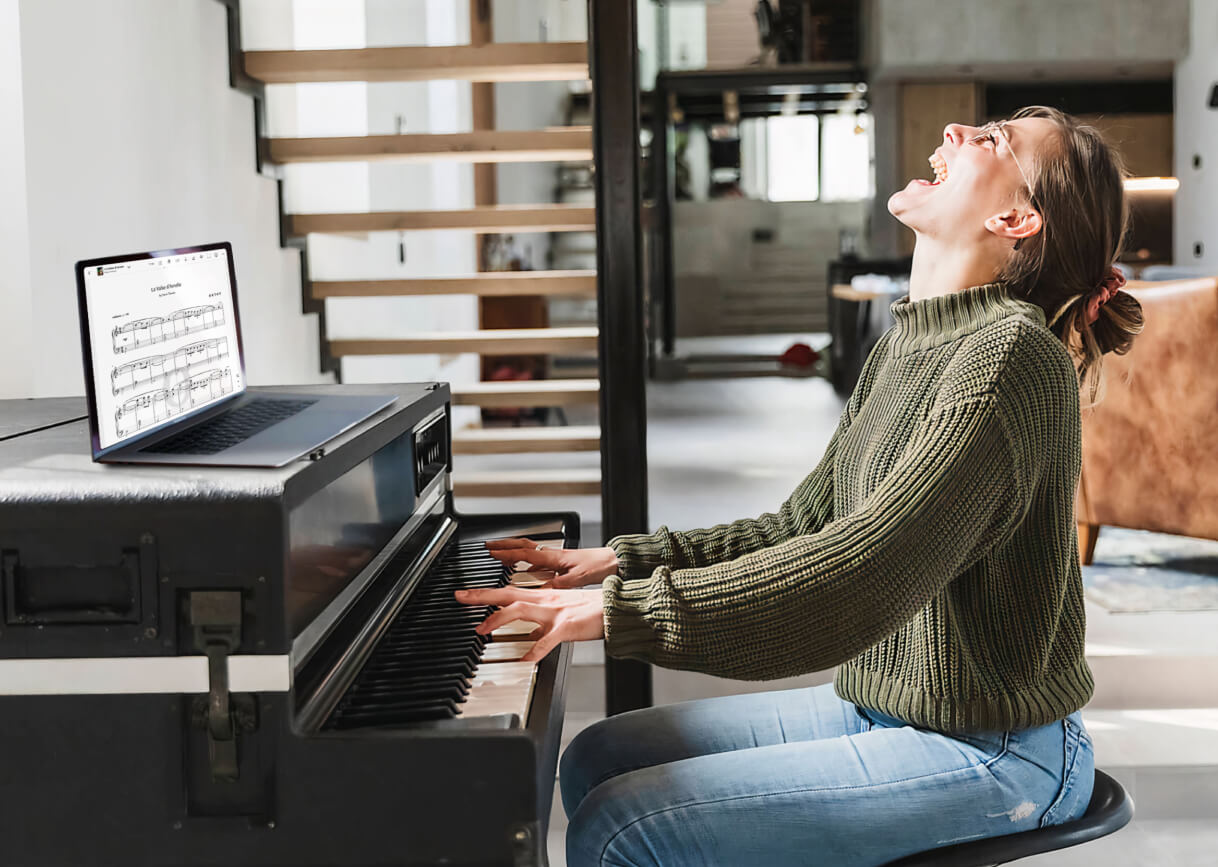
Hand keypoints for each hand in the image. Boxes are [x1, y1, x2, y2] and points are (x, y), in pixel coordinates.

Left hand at [455, 585, 603, 661]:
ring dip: (498, 617)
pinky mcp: (567, 627)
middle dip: (481, 596)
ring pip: (521, 609)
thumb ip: (542, 623)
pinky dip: (534, 650)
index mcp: (543, 598)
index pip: (509, 590)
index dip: (486, 592)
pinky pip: (547, 640)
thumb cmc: (590, 611)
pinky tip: (524, 661)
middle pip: (507, 593)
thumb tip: (528, 635)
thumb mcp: (561, 613)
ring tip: (481, 628)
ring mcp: (555, 613)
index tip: (466, 593)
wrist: (614, 608)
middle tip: (460, 597)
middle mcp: (545, 601)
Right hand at [485, 538, 618, 587]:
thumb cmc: (598, 566)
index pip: (523, 552)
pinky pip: (538, 559)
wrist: (614, 561)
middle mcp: (552, 555)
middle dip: (504, 546)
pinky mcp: (561, 563)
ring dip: (513, 551)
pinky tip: (526, 569)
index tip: (490, 552)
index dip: (506, 553)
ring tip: (499, 554)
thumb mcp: (576, 579)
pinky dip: (527, 561)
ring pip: (529, 551)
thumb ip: (556, 585)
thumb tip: (539, 591)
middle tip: (488, 547)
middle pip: (522, 546)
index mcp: (553, 557)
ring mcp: (556, 558)